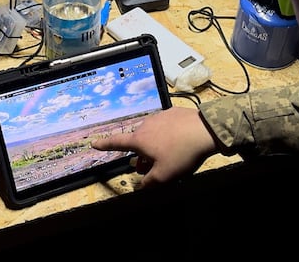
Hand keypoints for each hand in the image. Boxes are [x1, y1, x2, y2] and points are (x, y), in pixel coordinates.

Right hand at [91, 106, 218, 186]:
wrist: (205, 130)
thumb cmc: (181, 154)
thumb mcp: (164, 176)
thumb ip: (149, 183)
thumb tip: (142, 185)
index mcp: (139, 140)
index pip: (117, 143)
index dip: (104, 145)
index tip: (93, 143)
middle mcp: (146, 125)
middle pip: (138, 143)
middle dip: (141, 156)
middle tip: (149, 168)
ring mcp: (160, 116)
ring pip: (152, 134)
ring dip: (155, 146)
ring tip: (168, 157)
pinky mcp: (174, 112)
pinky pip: (166, 126)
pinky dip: (168, 135)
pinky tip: (180, 142)